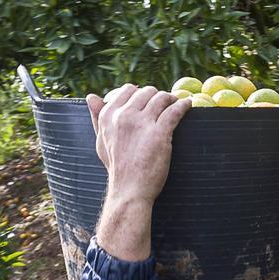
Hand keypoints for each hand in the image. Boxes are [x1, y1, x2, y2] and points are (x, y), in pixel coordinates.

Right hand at [86, 84, 191, 203]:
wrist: (129, 188)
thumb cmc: (117, 167)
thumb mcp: (101, 141)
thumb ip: (97, 117)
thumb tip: (91, 97)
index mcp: (109, 115)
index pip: (128, 90)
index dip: (140, 93)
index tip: (149, 101)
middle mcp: (124, 115)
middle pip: (147, 92)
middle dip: (157, 96)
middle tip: (165, 103)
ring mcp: (142, 123)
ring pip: (162, 98)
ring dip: (171, 98)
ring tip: (176, 103)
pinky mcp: (160, 132)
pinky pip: (175, 110)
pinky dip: (183, 105)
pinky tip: (187, 104)